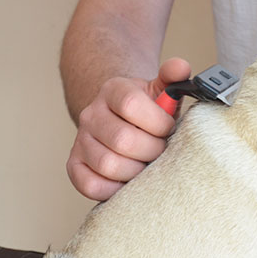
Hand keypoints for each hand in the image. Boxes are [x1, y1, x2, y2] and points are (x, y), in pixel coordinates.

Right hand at [67, 58, 190, 200]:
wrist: (118, 119)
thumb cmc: (145, 110)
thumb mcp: (160, 89)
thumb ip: (174, 76)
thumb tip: (181, 68)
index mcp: (112, 90)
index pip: (131, 104)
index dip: (157, 122)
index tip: (168, 128)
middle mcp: (91, 114)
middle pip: (122, 139)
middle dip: (151, 150)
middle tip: (161, 151)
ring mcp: (80, 141)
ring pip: (108, 165)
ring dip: (136, 171)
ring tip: (147, 165)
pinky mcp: (75, 166)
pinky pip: (91, 185)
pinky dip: (114, 189)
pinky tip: (129, 180)